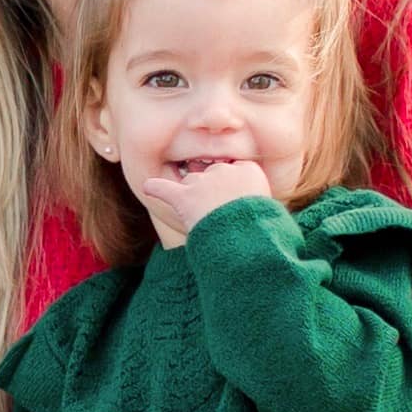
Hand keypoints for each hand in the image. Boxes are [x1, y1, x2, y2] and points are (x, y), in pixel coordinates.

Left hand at [129, 157, 277, 246]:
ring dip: (192, 197)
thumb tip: (235, 201)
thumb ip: (248, 197)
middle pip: (209, 174)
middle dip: (211, 191)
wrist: (248, 241)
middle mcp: (224, 170)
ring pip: (190, 182)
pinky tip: (148, 187)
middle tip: (221, 215)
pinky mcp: (185, 197)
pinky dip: (156, 188)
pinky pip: (165, 188)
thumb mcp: (263, 209)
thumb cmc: (258, 229)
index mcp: (248, 170)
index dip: (231, 188)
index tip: (235, 202)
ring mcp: (203, 182)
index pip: (233, 170)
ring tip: (204, 218)